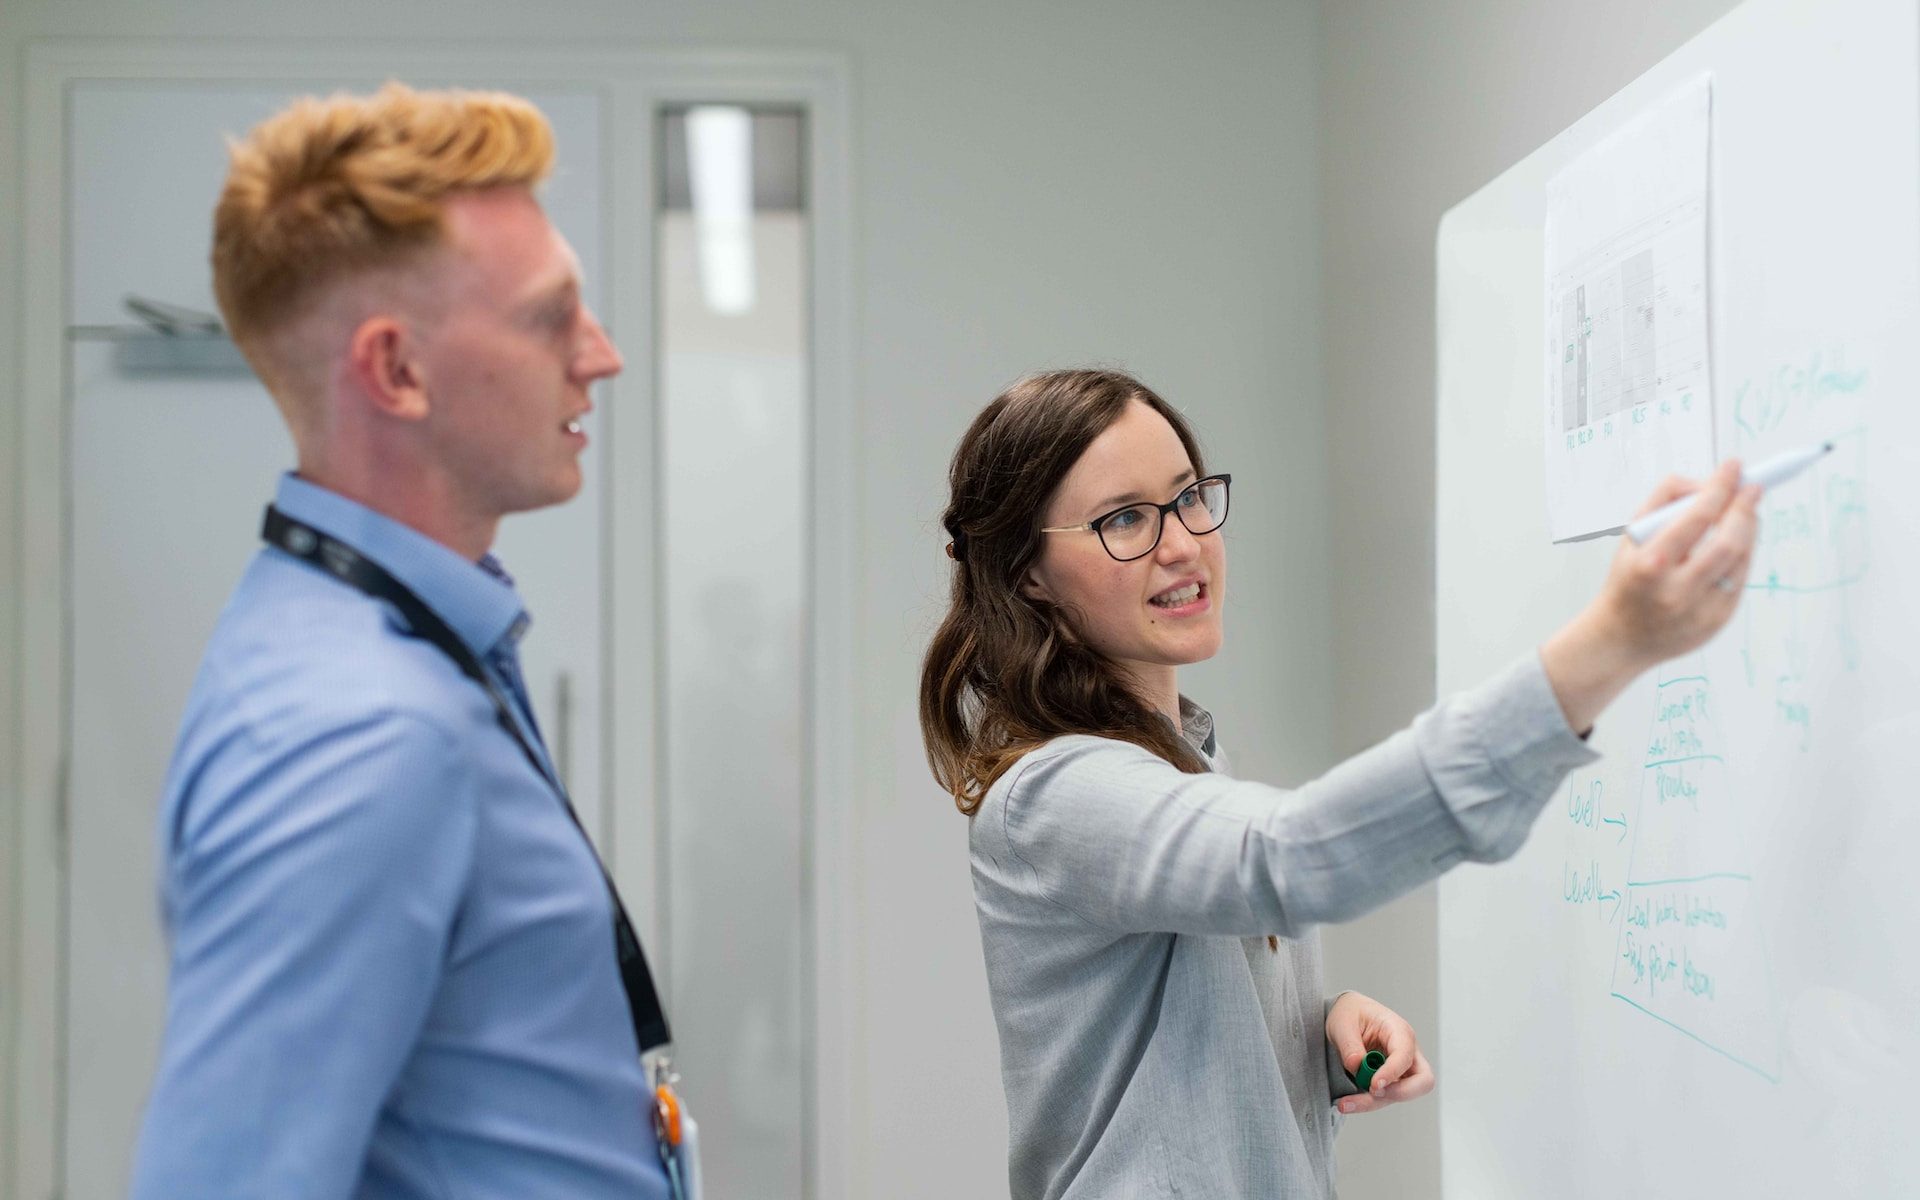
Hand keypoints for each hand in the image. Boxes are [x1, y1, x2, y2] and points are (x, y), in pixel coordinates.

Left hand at [1325, 991, 1433, 1114]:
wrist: (1347, 1017)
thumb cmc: (1351, 1013)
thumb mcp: (1342, 1023)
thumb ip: (1349, 1045)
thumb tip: (1357, 1066)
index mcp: (1399, 1030)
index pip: (1405, 1055)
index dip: (1393, 1072)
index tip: (1373, 1085)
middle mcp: (1407, 1052)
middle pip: (1423, 1081)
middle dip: (1400, 1093)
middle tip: (1372, 1092)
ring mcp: (1401, 1068)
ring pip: (1401, 1094)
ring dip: (1374, 1102)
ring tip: (1345, 1104)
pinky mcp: (1391, 1081)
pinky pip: (1386, 1097)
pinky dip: (1368, 1102)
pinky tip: (1347, 1102)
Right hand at [1541, 460, 1762, 731]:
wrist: (1620, 638)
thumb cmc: (1627, 579)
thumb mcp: (1630, 537)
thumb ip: (1663, 501)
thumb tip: (1705, 483)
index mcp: (1650, 564)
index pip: (1696, 517)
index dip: (1720, 488)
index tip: (1733, 467)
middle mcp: (1677, 591)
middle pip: (1728, 541)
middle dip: (1745, 508)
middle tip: (1752, 487)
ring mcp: (1701, 610)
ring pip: (1741, 559)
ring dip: (1749, 529)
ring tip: (1745, 511)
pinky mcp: (1717, 621)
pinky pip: (1740, 579)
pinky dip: (1743, 554)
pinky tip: (1736, 541)